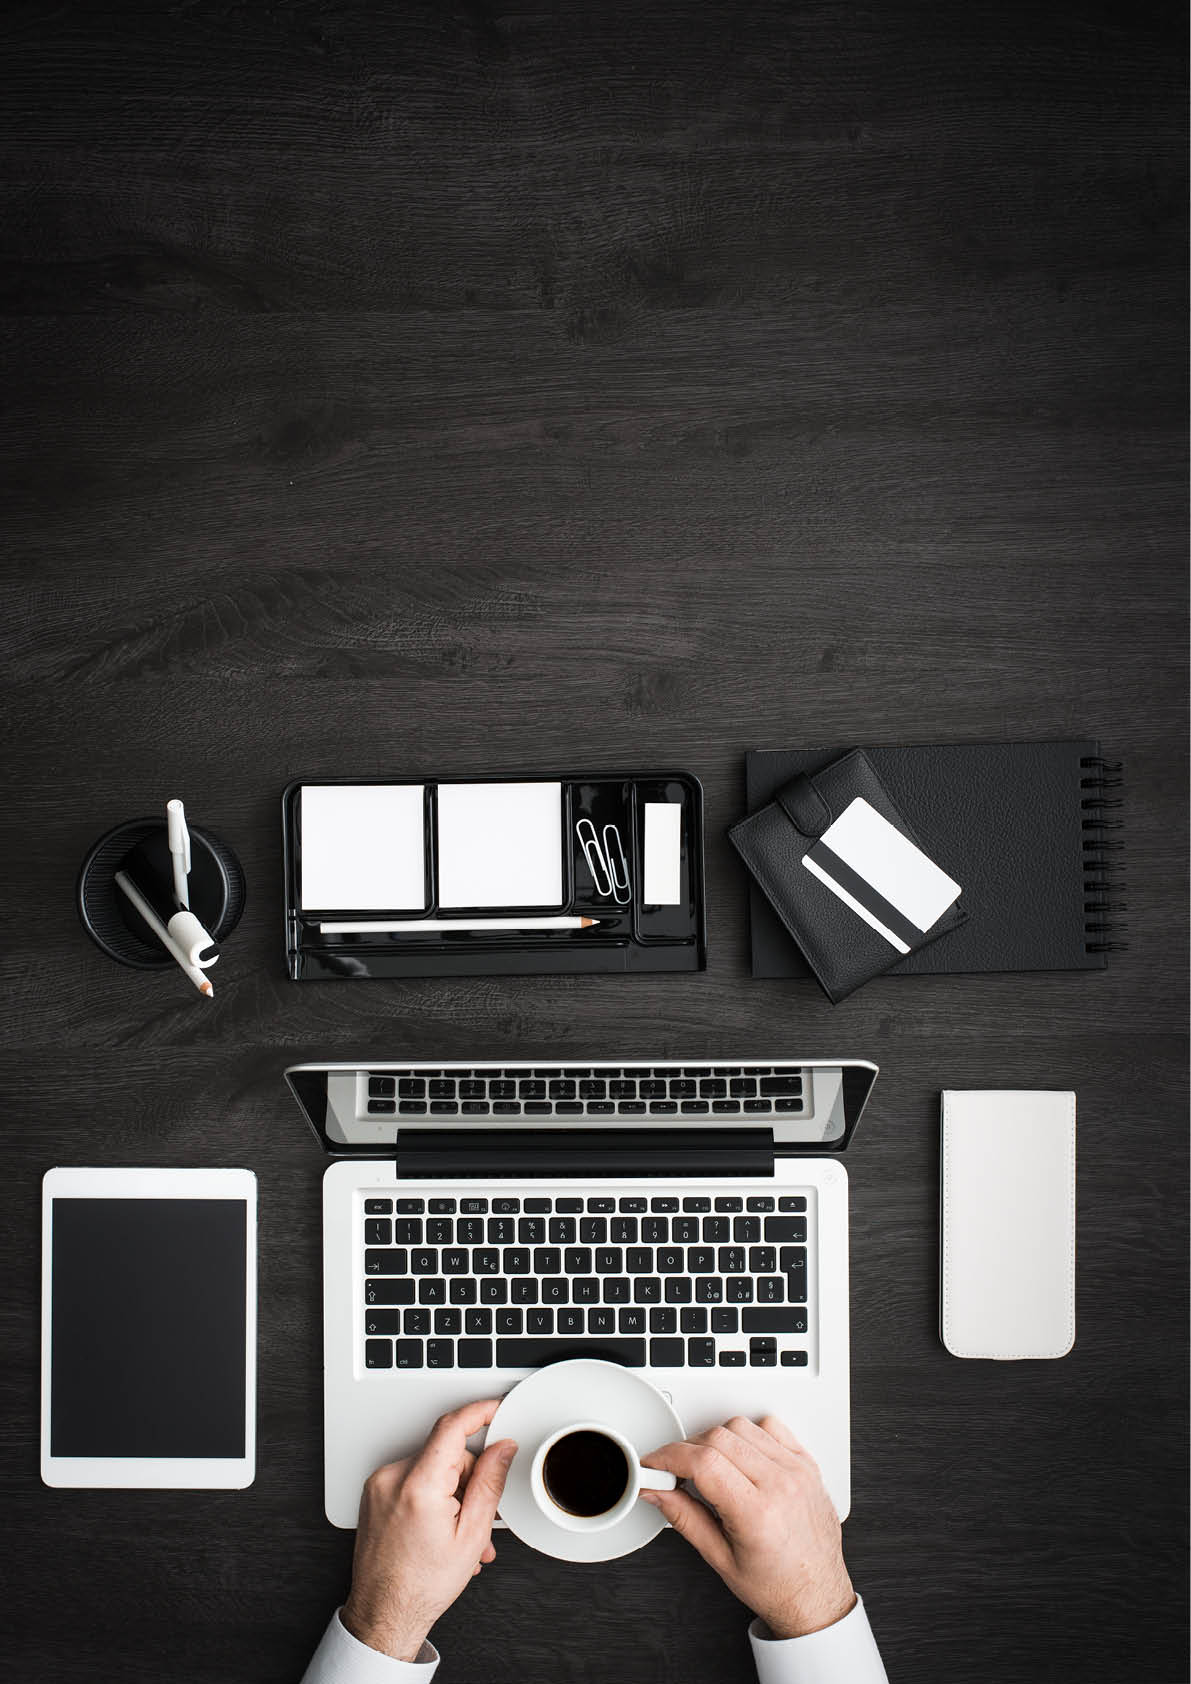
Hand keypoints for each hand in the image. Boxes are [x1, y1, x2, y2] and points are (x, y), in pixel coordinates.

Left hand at [341, 1398, 516, 1662]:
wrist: (383, 1614)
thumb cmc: (421, 1587)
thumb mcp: (471, 1536)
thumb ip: (490, 1483)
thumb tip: (502, 1448)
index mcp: (419, 1486)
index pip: (452, 1427)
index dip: (480, 1411)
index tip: (496, 1408)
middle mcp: (393, 1478)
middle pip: (447, 1453)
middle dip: (469, 1478)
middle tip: (478, 1517)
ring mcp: (379, 1485)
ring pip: (432, 1467)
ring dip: (452, 1493)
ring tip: (458, 1534)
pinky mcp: (374, 1493)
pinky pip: (414, 1480)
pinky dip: (433, 1497)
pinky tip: (440, 1528)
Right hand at [641, 1415, 854, 1639]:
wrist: (816, 1594)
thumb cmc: (776, 1585)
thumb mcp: (719, 1558)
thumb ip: (683, 1517)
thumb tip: (656, 1490)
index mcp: (758, 1513)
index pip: (702, 1462)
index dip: (668, 1457)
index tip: (655, 1464)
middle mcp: (781, 1485)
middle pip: (717, 1438)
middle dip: (686, 1450)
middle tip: (676, 1471)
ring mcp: (797, 1471)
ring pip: (741, 1427)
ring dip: (716, 1440)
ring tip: (711, 1468)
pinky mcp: (807, 1463)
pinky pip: (771, 1427)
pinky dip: (749, 1435)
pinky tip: (741, 1457)